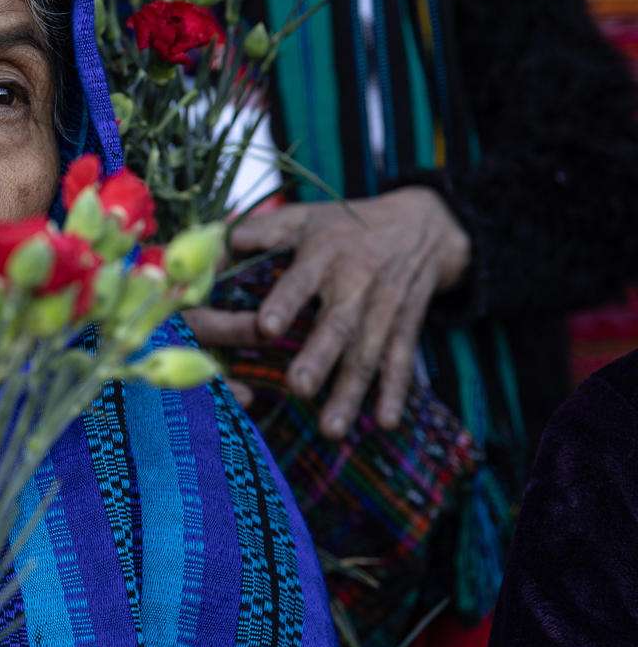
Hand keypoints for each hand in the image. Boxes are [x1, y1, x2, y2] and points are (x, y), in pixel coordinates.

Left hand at [185, 187, 470, 438]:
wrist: (424, 224)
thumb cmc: (344, 228)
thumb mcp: (306, 217)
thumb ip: (263, 232)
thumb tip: (222, 242)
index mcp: (324, 255)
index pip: (301, 280)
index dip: (285, 302)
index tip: (266, 328)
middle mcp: (356, 283)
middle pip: (337, 324)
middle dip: (319, 358)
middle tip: (297, 387)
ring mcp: (384, 308)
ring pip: (368, 353)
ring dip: (350, 392)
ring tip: (330, 429)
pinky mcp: (406, 327)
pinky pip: (401, 362)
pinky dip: (395, 394)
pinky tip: (383, 423)